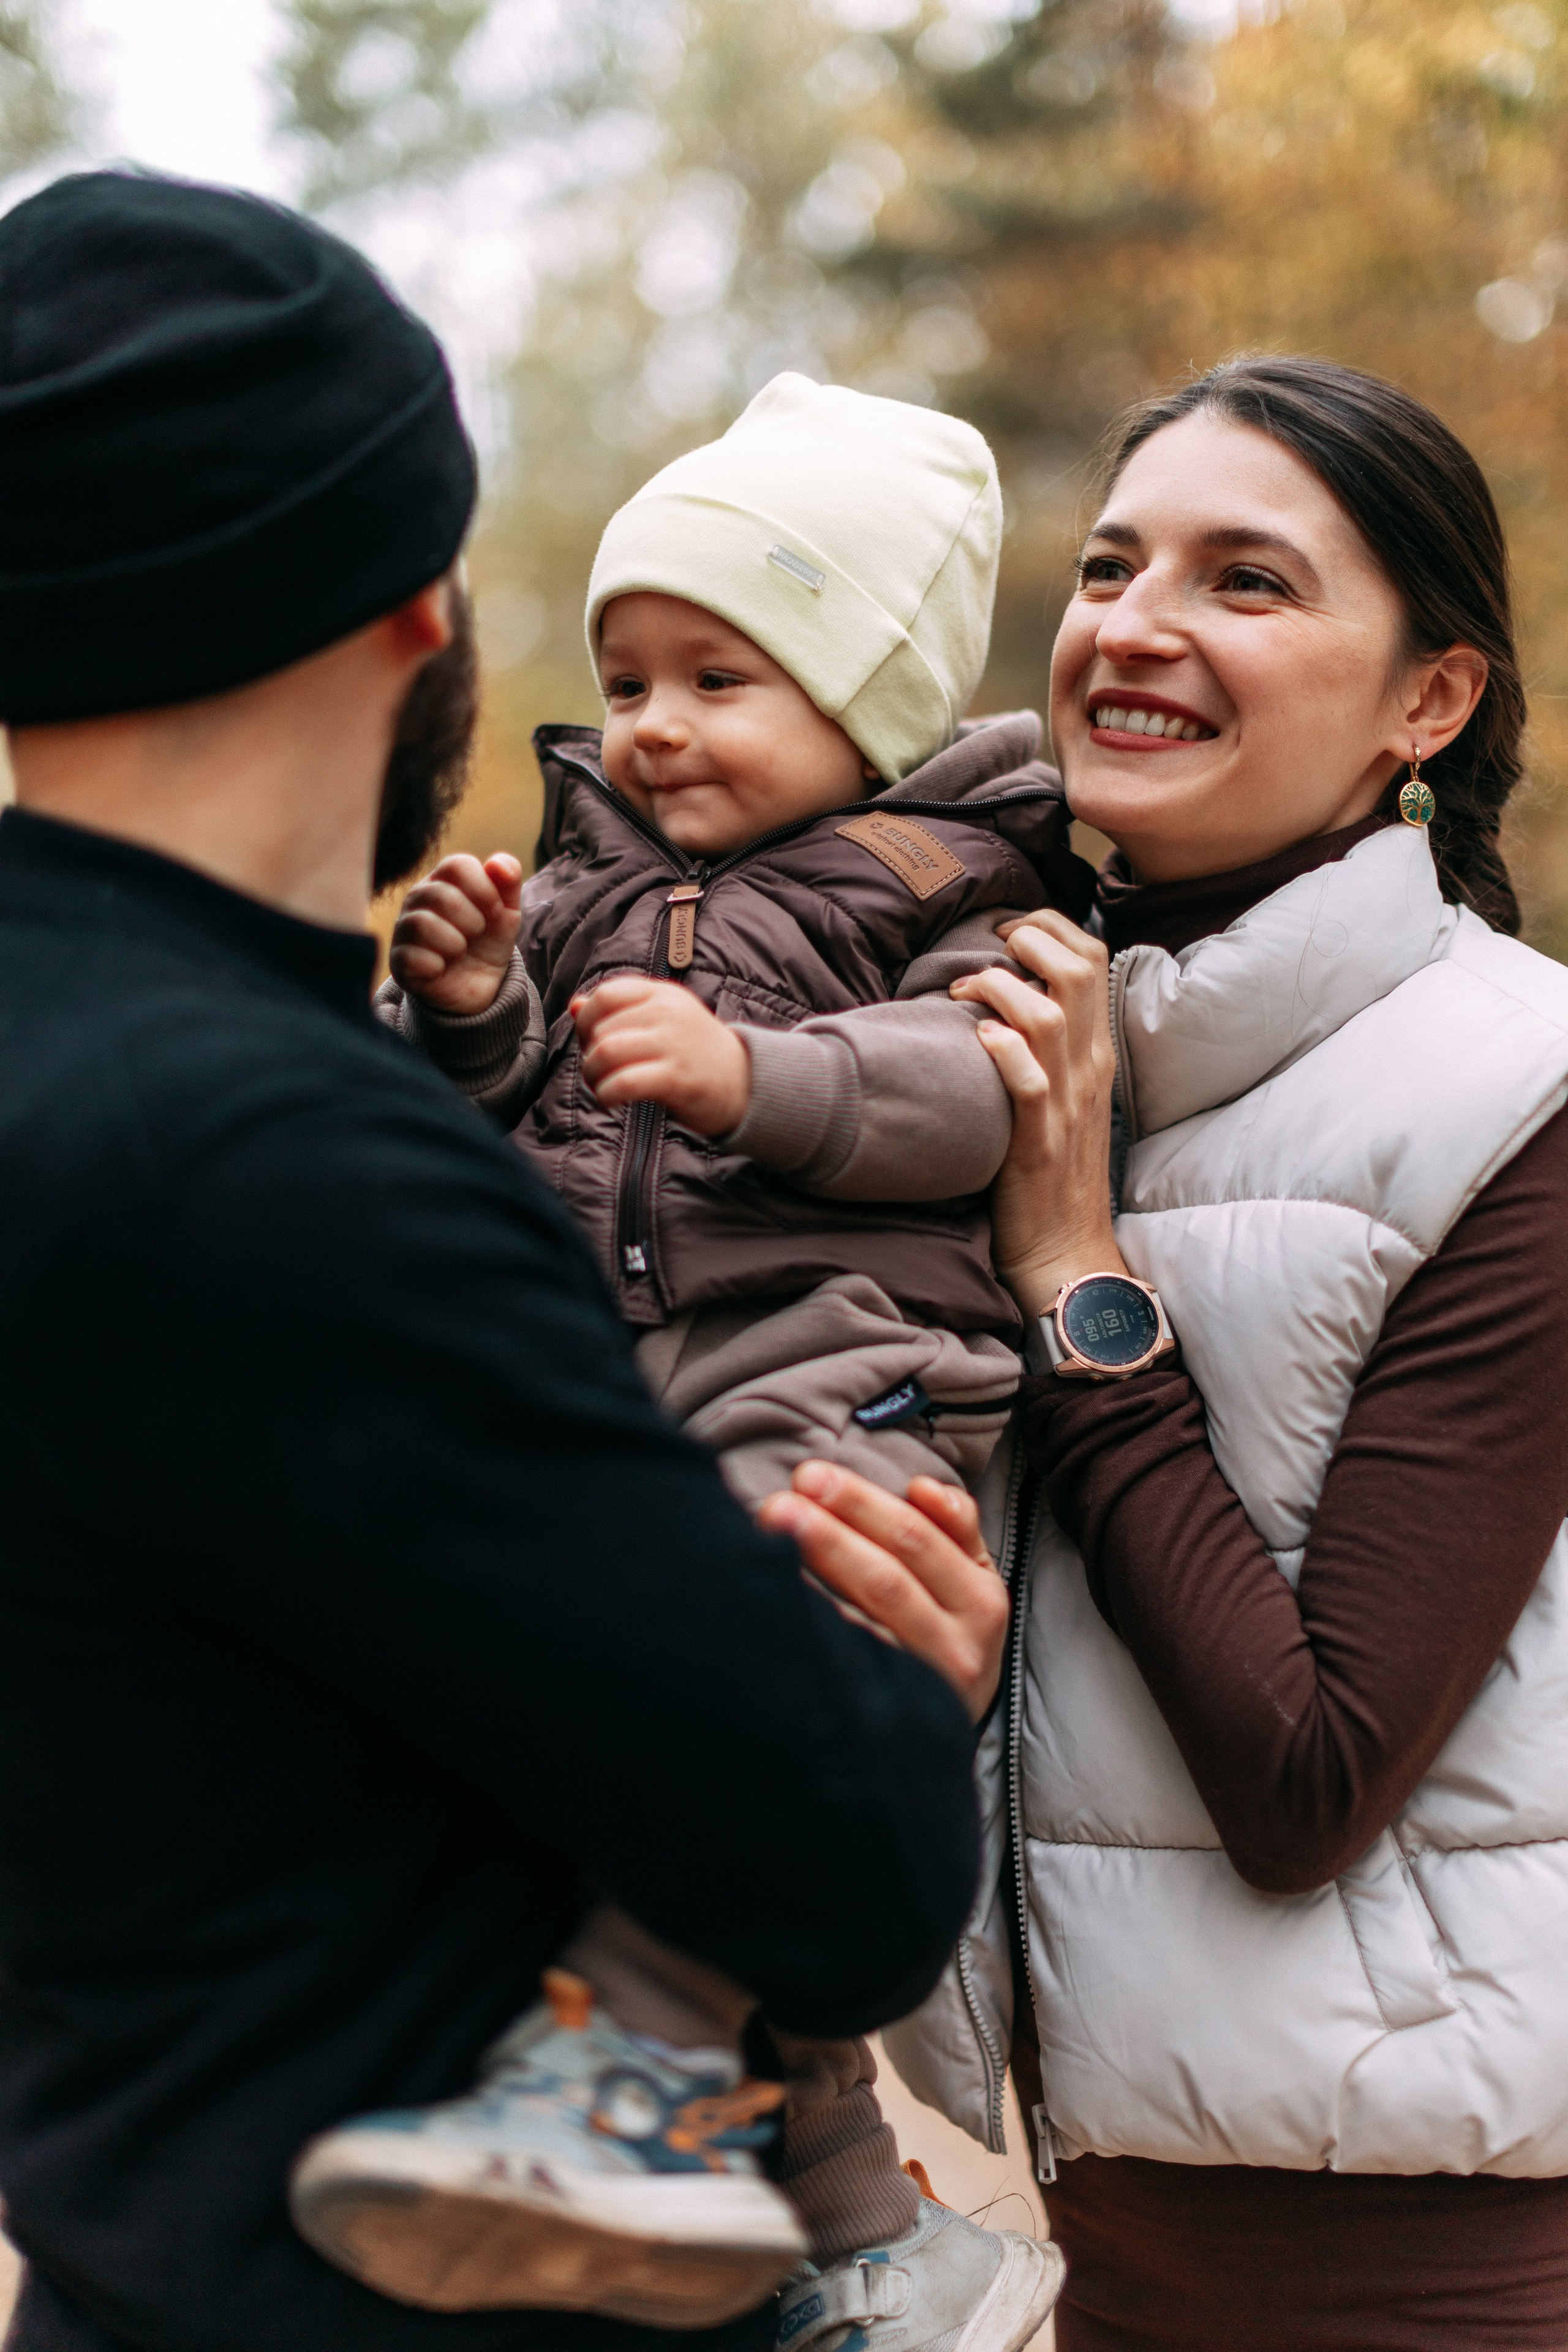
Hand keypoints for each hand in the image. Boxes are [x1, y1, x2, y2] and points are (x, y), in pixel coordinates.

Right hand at [389, 853, 522, 1015]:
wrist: (477, 985)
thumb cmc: (487, 941)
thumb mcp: (506, 911)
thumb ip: (508, 881)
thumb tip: (498, 864)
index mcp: (443, 880)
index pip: (457, 865)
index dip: (484, 889)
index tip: (494, 911)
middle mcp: (417, 898)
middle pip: (440, 895)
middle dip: (472, 921)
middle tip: (476, 934)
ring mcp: (404, 928)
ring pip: (422, 924)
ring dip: (454, 943)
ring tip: (459, 951)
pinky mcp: (398, 960)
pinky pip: (412, 958)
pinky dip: (436, 966)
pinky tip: (442, 968)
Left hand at [572, 977, 750, 1135]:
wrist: (746, 1083)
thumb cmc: (695, 1052)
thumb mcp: (661, 1020)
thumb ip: (619, 1011)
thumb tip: (574, 1005)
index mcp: (663, 994)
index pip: (605, 994)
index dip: (587, 1021)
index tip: (593, 1042)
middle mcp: (667, 1013)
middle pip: (601, 1029)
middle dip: (589, 1055)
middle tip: (600, 1073)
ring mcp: (673, 1044)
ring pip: (605, 1053)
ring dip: (592, 1076)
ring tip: (602, 1086)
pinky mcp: (676, 1078)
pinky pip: (622, 1083)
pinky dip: (606, 1094)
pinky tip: (611, 1100)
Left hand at [758, 1464, 1007, 1724]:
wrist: (948, 1729)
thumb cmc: (951, 1633)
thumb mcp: (971, 1581)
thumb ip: (955, 1527)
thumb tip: (923, 1486)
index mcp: (980, 1597)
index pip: (917, 1538)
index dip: (861, 1504)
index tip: (810, 1476)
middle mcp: (960, 1645)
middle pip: (887, 1579)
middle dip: (830, 1534)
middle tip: (780, 1501)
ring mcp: (926, 1685)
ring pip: (867, 1623)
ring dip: (819, 1574)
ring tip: (773, 1536)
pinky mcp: (897, 1715)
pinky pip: (853, 1665)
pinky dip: (819, 1629)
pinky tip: (783, 1600)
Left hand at [950, 909, 1124, 1319]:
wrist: (1063, 1248)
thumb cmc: (1050, 1169)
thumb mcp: (1064, 1094)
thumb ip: (1050, 1043)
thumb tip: (1012, 990)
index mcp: (1096, 1053)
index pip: (1092, 959)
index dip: (1049, 927)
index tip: (1006, 931)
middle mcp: (1087, 1069)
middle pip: (1076, 971)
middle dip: (1027, 939)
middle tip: (986, 950)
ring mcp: (1065, 1105)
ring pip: (1047, 1017)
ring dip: (1000, 988)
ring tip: (964, 991)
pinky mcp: (1036, 1143)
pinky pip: (1028, 1083)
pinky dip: (1002, 1052)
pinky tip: (978, 1040)